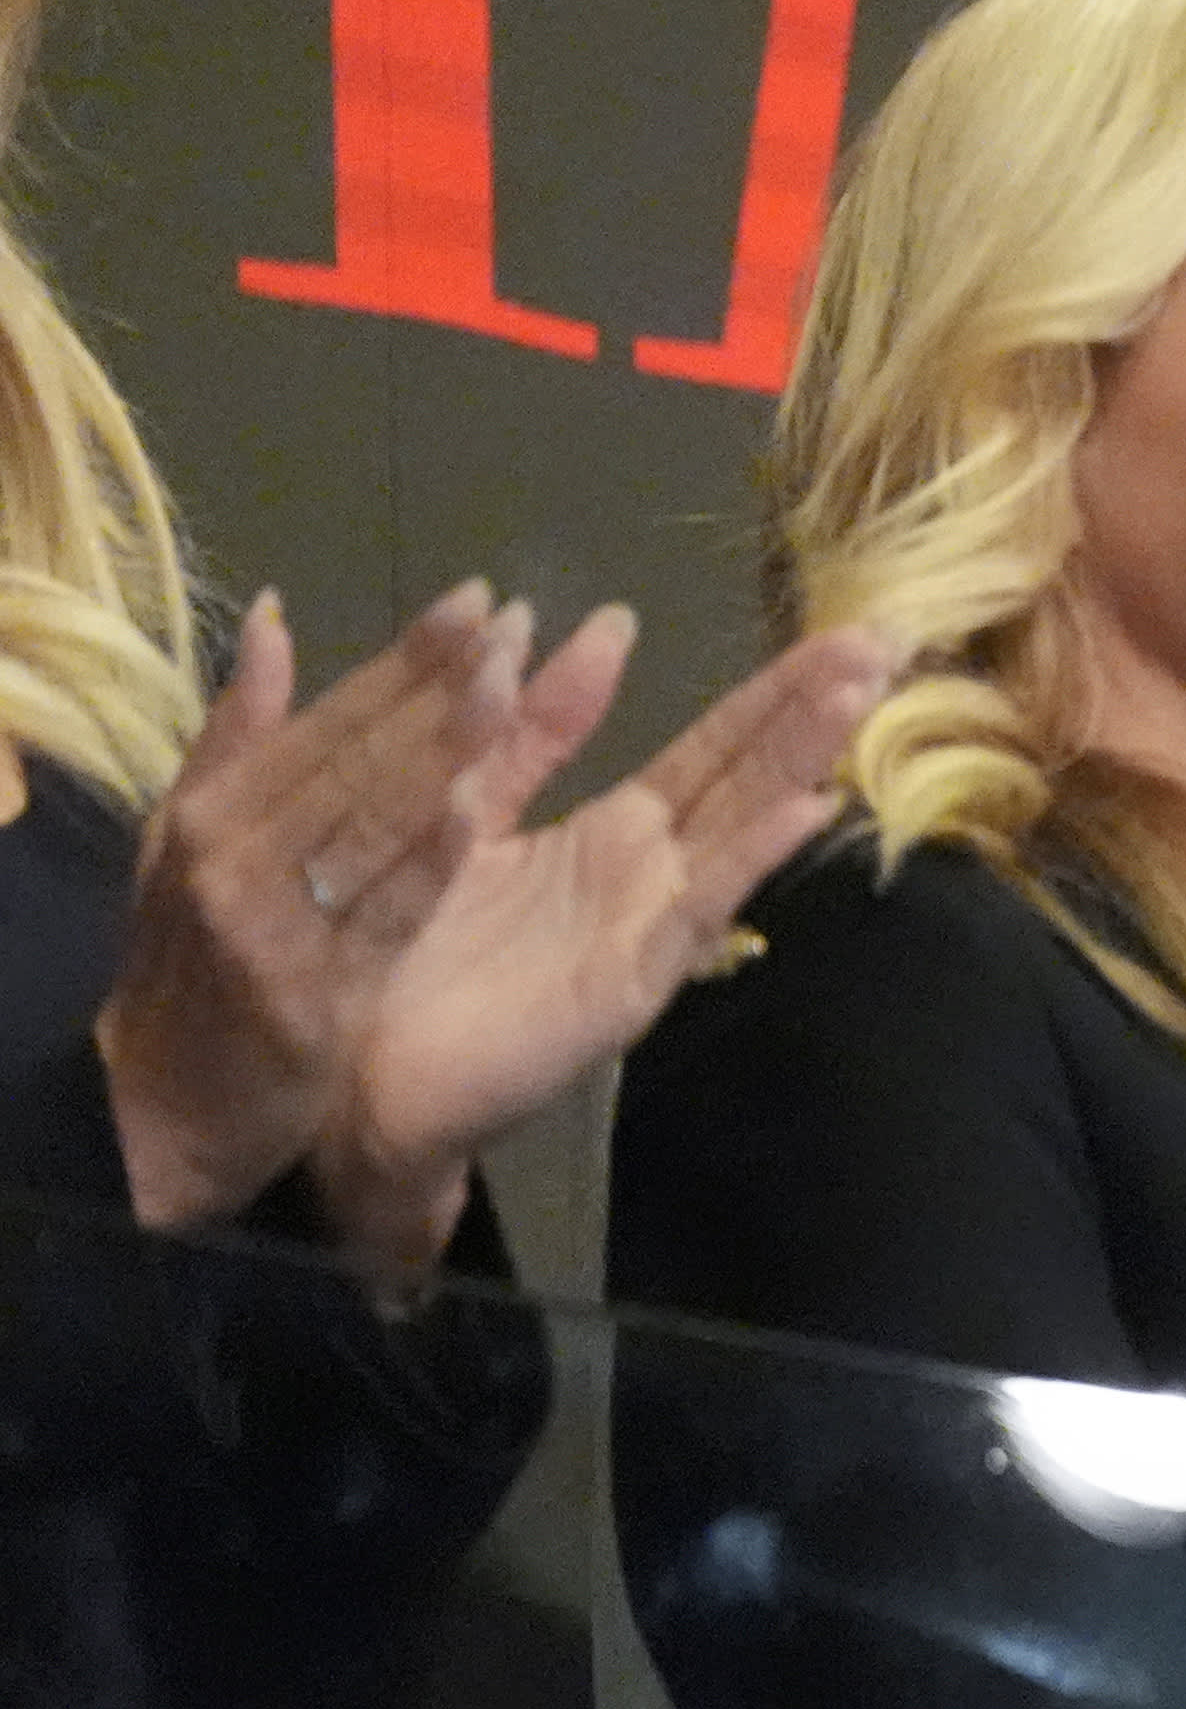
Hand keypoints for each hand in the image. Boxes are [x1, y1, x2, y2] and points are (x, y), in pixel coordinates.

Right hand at [96, 585, 527, 1241]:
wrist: (156, 1110)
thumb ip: (236, 736)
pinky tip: (474, 809)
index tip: (475, 599)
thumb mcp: (191, 841)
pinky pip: (377, 919)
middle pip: (350, 759)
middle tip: (502, 622)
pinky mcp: (310, 997)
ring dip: (437, 753)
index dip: (401, 659)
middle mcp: (236, 854)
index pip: (325, 721)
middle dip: (430, 688)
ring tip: (505, 686)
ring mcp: (271, 924)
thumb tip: (271, 621)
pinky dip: (421, 863)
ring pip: (366, 826)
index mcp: (216, 810)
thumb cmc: (190, 966)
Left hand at [316, 617, 897, 1284]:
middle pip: (747, 775)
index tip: (847, 628)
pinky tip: (804, 809)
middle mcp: (651, 877)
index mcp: (615, 835)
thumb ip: (535, 724)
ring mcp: (649, 929)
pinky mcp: (627, 981)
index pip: (716, 746)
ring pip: (738, 826)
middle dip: (813, 706)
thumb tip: (604, 622)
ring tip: (859, 692)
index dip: (778, 689)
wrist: (360, 1074)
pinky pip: (695, 907)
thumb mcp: (468, 799)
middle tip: (888, 637)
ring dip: (800, 757)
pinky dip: (751, 856)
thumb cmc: (411, 949)